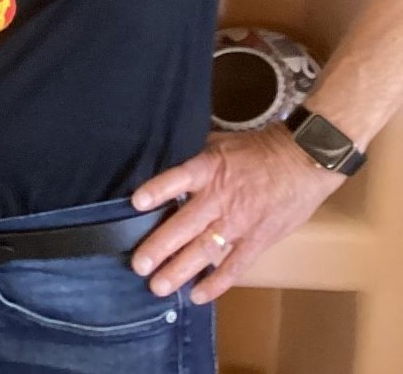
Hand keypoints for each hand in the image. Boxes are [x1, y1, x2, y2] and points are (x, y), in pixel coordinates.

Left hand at [129, 126, 343, 303]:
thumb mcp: (218, 142)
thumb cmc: (257, 149)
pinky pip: (234, 266)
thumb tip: (164, 157)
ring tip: (158, 287)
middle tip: (138, 266)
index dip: (156, 191)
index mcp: (207, 170)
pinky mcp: (257, 240)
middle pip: (184, 226)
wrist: (302, 160)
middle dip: (159, 247)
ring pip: (204, 251)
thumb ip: (193, 156)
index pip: (176, 180)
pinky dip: (217, 283)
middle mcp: (218, 199)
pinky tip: (198, 296)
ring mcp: (238, 223)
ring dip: (180, 270)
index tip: (135, 204)